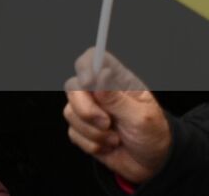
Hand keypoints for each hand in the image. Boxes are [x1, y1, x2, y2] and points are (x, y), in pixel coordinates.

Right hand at [64, 49, 171, 184]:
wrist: (152, 166)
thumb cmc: (154, 137)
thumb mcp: (142, 118)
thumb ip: (117, 99)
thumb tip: (100, 74)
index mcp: (118, 82)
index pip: (94, 59)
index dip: (86, 66)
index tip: (88, 82)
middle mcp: (100, 93)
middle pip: (73, 86)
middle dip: (86, 109)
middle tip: (106, 122)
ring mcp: (90, 111)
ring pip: (70, 112)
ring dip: (92, 131)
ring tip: (114, 138)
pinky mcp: (83, 130)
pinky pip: (73, 133)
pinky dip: (91, 143)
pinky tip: (108, 145)